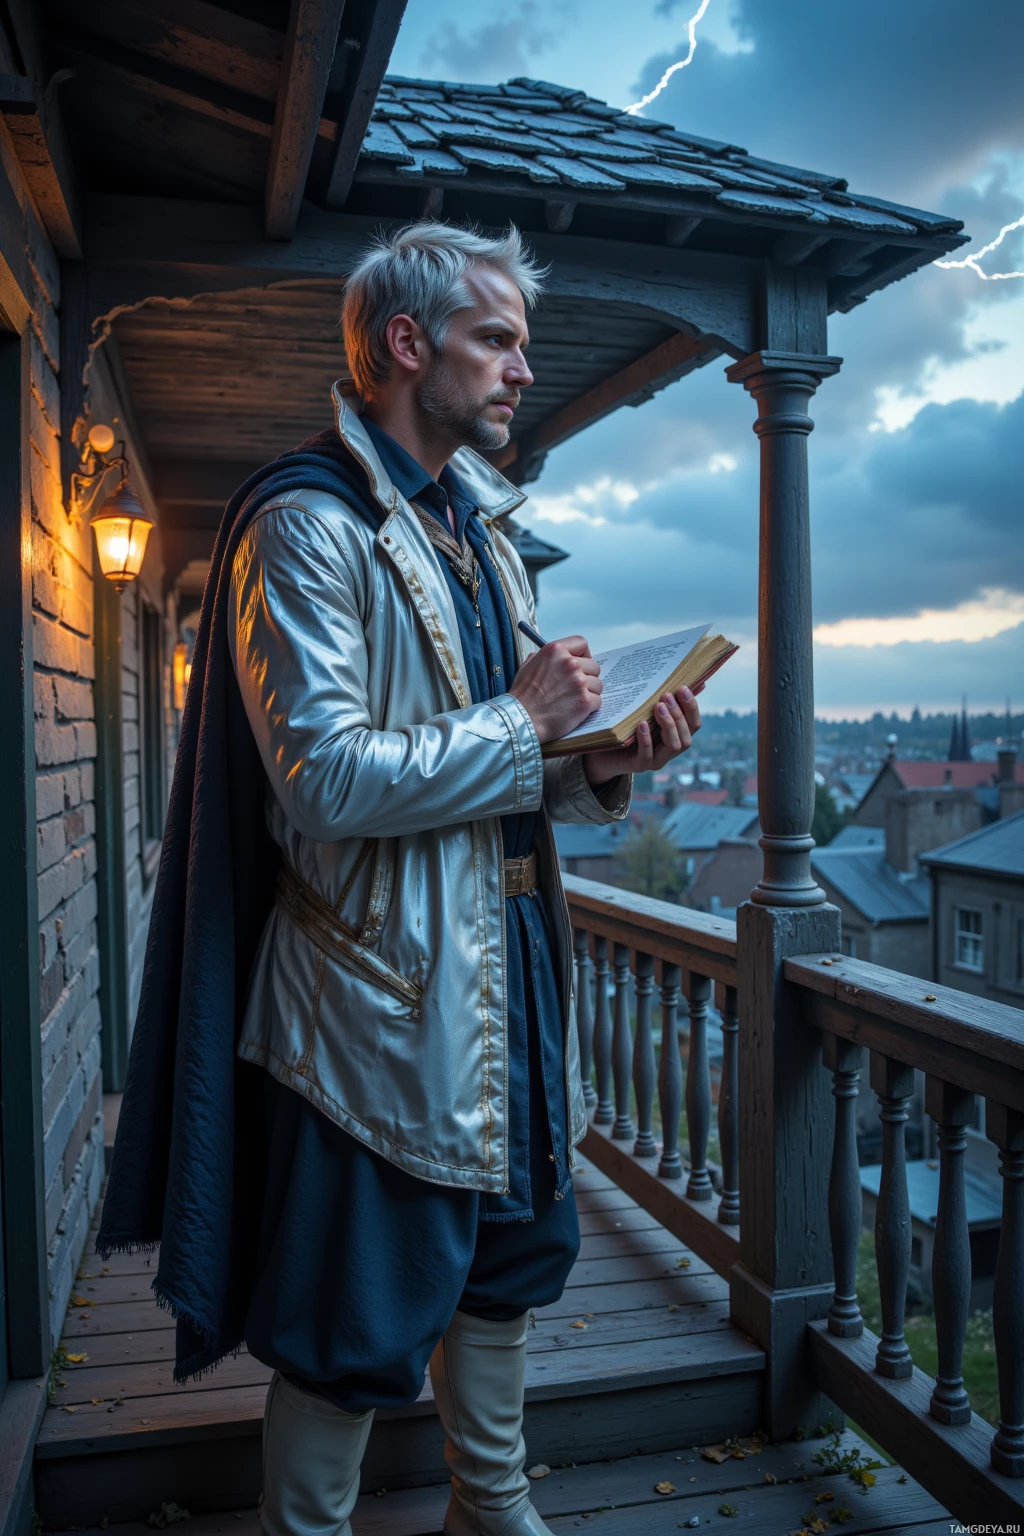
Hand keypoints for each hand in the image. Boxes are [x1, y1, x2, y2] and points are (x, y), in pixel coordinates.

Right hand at [510, 636, 601, 744]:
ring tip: (573, 701)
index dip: (583, 654)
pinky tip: (575, 710)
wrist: (521, 719)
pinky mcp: (585, 701)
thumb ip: (543, 658)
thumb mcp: (527, 666)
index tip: (581, 663)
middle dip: (587, 676)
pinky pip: (598, 701)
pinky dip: (589, 707)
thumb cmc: (522, 696)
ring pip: (597, 684)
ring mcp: (579, 682)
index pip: (581, 643)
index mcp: (555, 651)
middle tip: (574, 688)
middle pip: (593, 666)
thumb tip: (554, 658)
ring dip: (589, 692)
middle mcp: (569, 663)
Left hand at [583, 685, 702, 787]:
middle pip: (687, 736)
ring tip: (658, 707)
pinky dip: (646, 739)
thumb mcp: (645, 711)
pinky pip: (647, 755)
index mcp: (676, 736)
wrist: (601, 750)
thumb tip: (693, 682)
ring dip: (669, 725)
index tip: (683, 688)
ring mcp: (656, 760)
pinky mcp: (639, 765)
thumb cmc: (626, 727)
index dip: (691, 707)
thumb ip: (666, 701)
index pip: (693, 724)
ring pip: (674, 746)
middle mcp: (669, 750)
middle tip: (666, 696)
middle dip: (679, 714)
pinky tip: (642, 724)